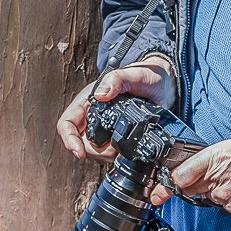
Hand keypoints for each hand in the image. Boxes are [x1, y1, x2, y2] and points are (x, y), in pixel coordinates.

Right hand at [58, 56, 172, 160]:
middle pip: (81, 143)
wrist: (163, 86)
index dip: (69, 140)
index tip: (79, 153)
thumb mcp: (133, 75)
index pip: (67, 124)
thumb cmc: (146, 75)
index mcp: (88, 102)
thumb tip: (101, 95)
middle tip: (114, 149)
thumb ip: (117, 80)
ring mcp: (104, 130)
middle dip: (96, 151)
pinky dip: (119, 155)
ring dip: (108, 155)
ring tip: (125, 146)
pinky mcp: (116, 139)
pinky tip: (130, 149)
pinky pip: (111, 154)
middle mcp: (92, 117)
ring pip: (96, 152)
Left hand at [152, 134, 230, 216]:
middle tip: (198, 182)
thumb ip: (220, 154)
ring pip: (211, 196)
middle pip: (192, 188)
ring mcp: (226, 198)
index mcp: (215, 158)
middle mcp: (217, 180)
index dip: (166, 186)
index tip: (156, 193)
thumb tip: (213, 161)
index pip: (182, 175)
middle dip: (190, 186)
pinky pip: (227, 204)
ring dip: (217, 189)